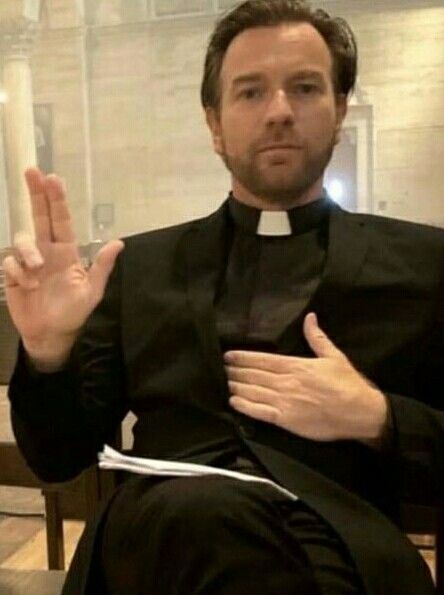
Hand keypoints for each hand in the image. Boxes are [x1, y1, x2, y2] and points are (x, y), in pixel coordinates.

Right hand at [2, 167, 123, 366]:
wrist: (52, 334)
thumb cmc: (73, 312)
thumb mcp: (92, 291)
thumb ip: (102, 267)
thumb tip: (118, 242)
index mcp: (66, 252)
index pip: (61, 220)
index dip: (57, 200)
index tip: (52, 178)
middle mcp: (46, 251)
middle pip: (39, 216)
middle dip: (36, 193)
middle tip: (32, 171)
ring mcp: (28, 262)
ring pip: (22, 240)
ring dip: (28, 251)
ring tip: (37, 271)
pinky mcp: (13, 275)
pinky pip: (10, 262)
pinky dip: (18, 272)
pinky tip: (28, 286)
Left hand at [224, 312, 387, 441]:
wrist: (360, 412)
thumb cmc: (348, 383)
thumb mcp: (334, 356)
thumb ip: (317, 337)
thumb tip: (309, 317)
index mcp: (296, 365)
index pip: (262, 360)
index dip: (243, 357)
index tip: (227, 355)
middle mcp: (286, 382)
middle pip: (254, 375)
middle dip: (235, 371)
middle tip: (219, 368)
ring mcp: (285, 402)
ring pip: (253, 392)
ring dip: (236, 386)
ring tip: (223, 382)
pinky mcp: (287, 420)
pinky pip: (261, 412)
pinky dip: (245, 407)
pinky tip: (233, 402)